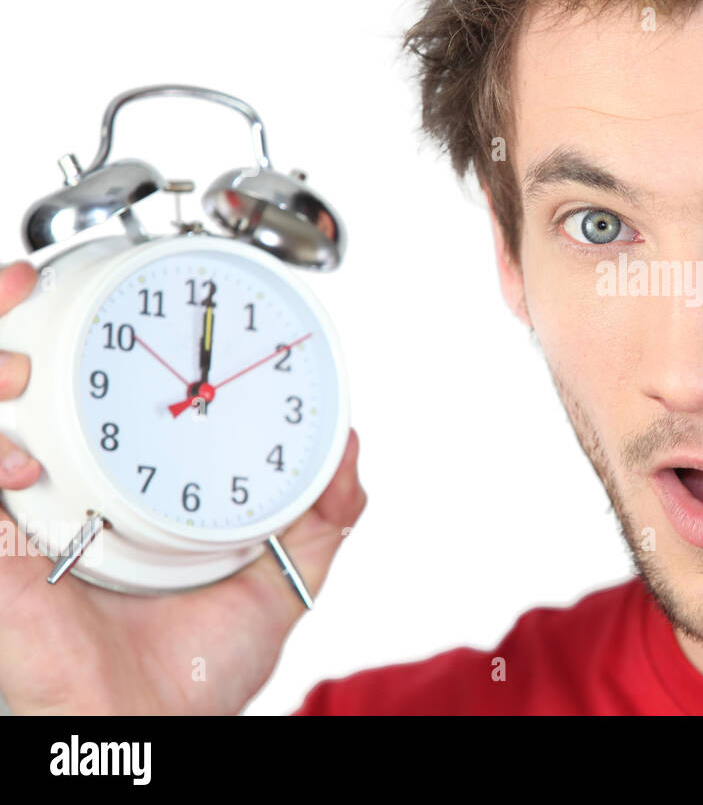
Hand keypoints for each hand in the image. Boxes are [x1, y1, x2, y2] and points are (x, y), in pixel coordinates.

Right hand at [0, 261, 365, 713]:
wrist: (152, 739)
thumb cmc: (194, 670)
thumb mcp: (273, 583)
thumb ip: (317, 518)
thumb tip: (350, 451)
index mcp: (114, 480)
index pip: (83, 381)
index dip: (77, 320)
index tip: (125, 285)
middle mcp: (54, 487)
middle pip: (6, 379)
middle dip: (0, 314)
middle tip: (29, 281)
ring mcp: (12, 519)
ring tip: (15, 367)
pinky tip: (22, 468)